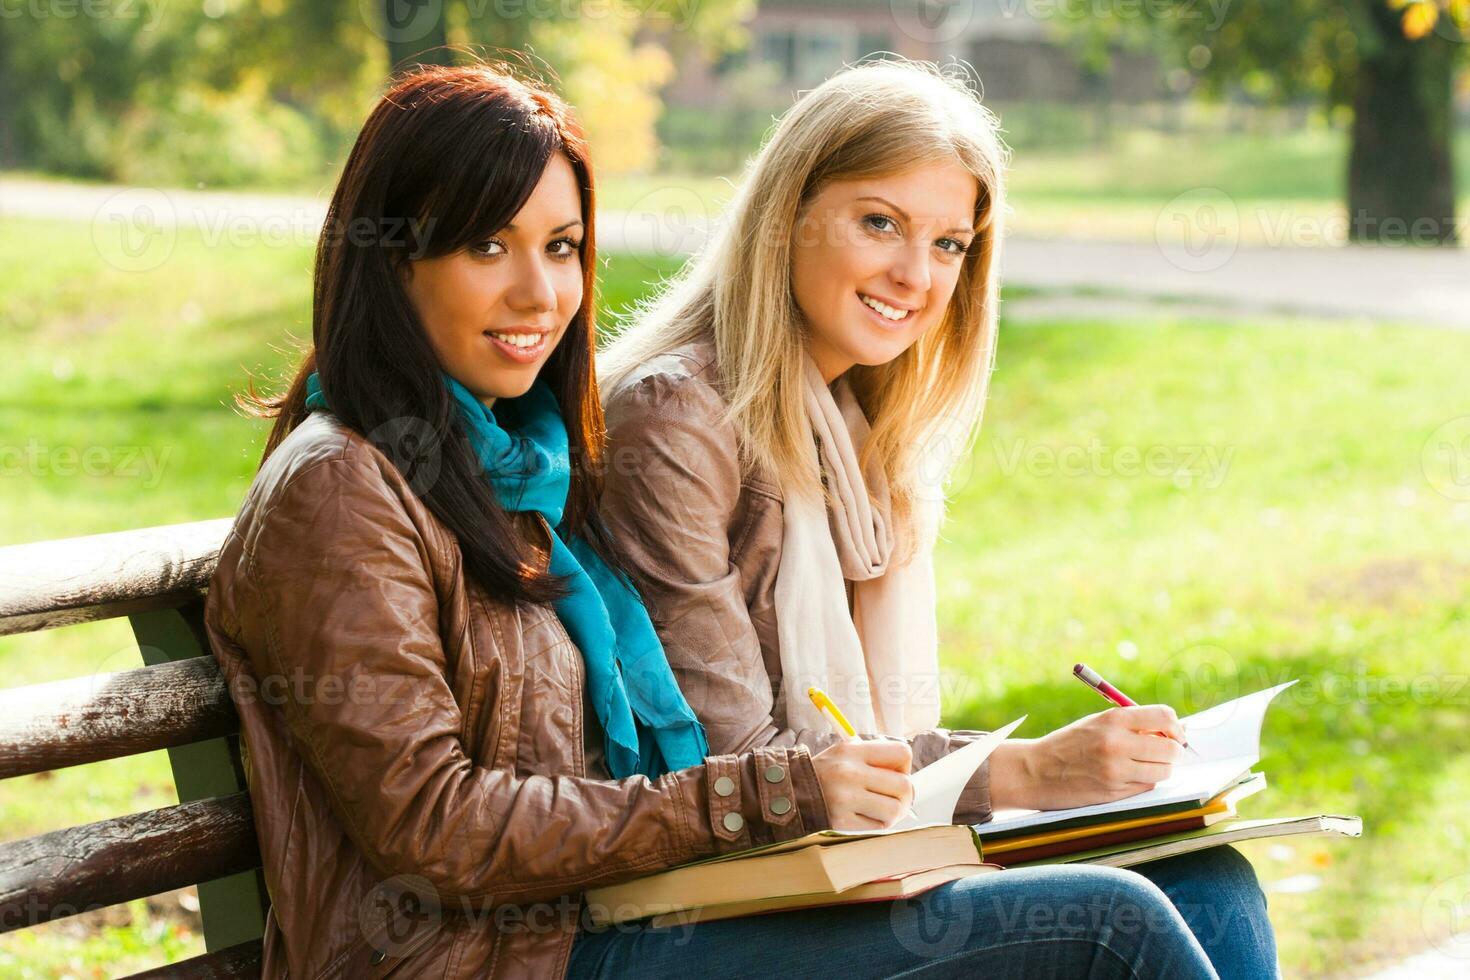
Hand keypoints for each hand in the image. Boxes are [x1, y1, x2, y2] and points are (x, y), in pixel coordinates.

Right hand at [812, 739, 914, 830]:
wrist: (792, 791)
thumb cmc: (827, 772)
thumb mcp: (846, 752)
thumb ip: (875, 758)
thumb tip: (908, 774)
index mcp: (853, 750)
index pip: (901, 753)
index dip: (905, 766)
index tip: (896, 773)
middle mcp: (850, 772)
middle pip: (904, 785)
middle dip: (904, 795)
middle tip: (895, 798)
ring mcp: (846, 798)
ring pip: (894, 809)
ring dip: (893, 812)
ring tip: (881, 809)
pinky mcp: (842, 821)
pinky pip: (877, 826)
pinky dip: (877, 824)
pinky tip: (865, 816)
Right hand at [988, 705, 1184, 811]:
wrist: (1036, 771)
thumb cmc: (1069, 744)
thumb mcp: (1097, 723)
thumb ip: (1132, 724)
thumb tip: (1175, 731)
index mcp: (1113, 719)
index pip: (1164, 717)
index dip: (1176, 727)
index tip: (1174, 733)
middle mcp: (1117, 744)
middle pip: (1171, 749)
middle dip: (1174, 751)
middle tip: (1166, 752)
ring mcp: (1116, 770)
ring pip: (1163, 771)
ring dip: (1161, 769)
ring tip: (1144, 764)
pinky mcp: (1115, 792)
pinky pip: (1147, 786)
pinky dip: (1144, 781)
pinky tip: (1127, 776)